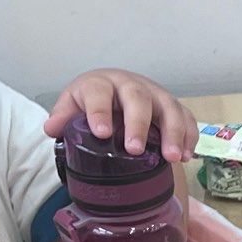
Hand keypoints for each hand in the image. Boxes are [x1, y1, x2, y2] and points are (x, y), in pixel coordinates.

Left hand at [43, 69, 196, 162]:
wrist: (116, 91)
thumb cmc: (93, 103)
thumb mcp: (73, 105)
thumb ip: (64, 116)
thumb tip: (52, 128)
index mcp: (102, 84)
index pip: (99, 92)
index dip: (99, 111)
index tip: (101, 134)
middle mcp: (131, 85)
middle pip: (137, 98)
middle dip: (138, 124)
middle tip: (134, 150)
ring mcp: (156, 95)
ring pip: (169, 107)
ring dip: (173, 132)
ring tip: (173, 158)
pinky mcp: (173, 106)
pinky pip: (187, 118)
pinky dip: (189, 137)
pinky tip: (187, 157)